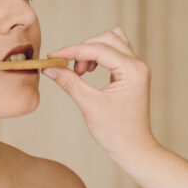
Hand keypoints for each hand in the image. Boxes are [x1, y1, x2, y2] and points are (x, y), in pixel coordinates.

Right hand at [42, 27, 159, 162]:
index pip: (99, 50)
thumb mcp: (89, 105)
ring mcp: (136, 68)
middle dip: (84, 50)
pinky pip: (114, 53)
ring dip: (92, 51)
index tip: (53, 56)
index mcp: (133, 71)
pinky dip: (98, 57)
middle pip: (107, 39)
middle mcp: (138, 65)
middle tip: (72, 71)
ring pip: (112, 42)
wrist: (132, 148)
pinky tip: (88, 72)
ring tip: (81, 72)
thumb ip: (70, 83)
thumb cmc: (116, 131)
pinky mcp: (131, 73)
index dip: (73, 51)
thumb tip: (50, 68)